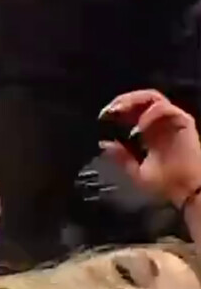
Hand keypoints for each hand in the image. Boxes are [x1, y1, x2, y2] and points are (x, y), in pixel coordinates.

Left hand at [99, 90, 200, 208]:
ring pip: (152, 97)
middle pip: (141, 99)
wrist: (187, 191)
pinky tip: (139, 126)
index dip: (117, 109)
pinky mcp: (184, 122)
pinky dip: (150, 113)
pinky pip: (166, 108)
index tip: (102, 116)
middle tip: (108, 110)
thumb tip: (103, 144)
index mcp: (149, 132)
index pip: (132, 110)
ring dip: (134, 100)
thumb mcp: (135, 172)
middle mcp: (160, 123)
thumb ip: (121, 157)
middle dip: (123, 100)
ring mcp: (172, 120)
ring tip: (119, 110)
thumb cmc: (165, 183)